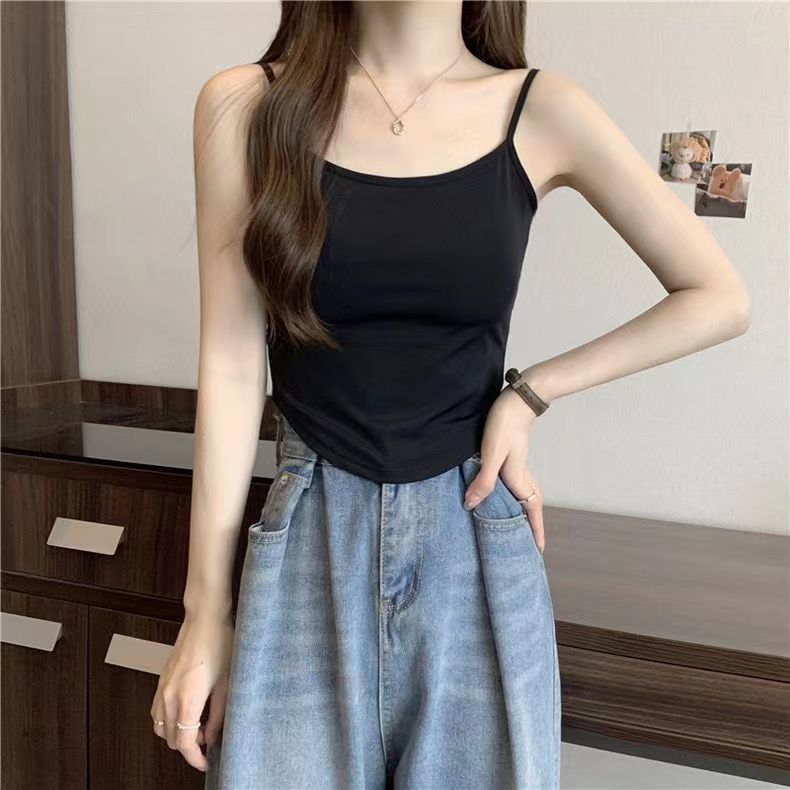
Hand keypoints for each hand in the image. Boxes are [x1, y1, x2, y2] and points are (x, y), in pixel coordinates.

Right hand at [150, 612, 234, 771]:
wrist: (205, 617)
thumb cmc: (220, 644)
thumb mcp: (228, 683)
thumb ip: (219, 714)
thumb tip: (213, 737)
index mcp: (187, 699)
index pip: (184, 743)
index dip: (195, 758)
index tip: (205, 762)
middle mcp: (169, 695)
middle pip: (170, 738)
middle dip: (188, 745)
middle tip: (209, 738)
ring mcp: (162, 687)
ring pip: (159, 727)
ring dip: (176, 733)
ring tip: (199, 724)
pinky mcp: (161, 679)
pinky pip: (156, 711)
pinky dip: (167, 719)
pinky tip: (187, 711)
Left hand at [464, 387, 545, 552]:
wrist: (515, 400)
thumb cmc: (504, 425)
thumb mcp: (491, 454)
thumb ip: (483, 480)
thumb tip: (471, 505)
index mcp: (517, 478)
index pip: (531, 511)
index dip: (535, 530)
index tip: (538, 550)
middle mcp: (521, 474)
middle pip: (530, 505)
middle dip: (531, 525)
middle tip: (529, 543)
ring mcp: (517, 465)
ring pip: (524, 494)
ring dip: (523, 510)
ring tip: (515, 524)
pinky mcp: (511, 456)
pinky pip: (514, 483)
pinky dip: (512, 494)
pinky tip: (500, 493)